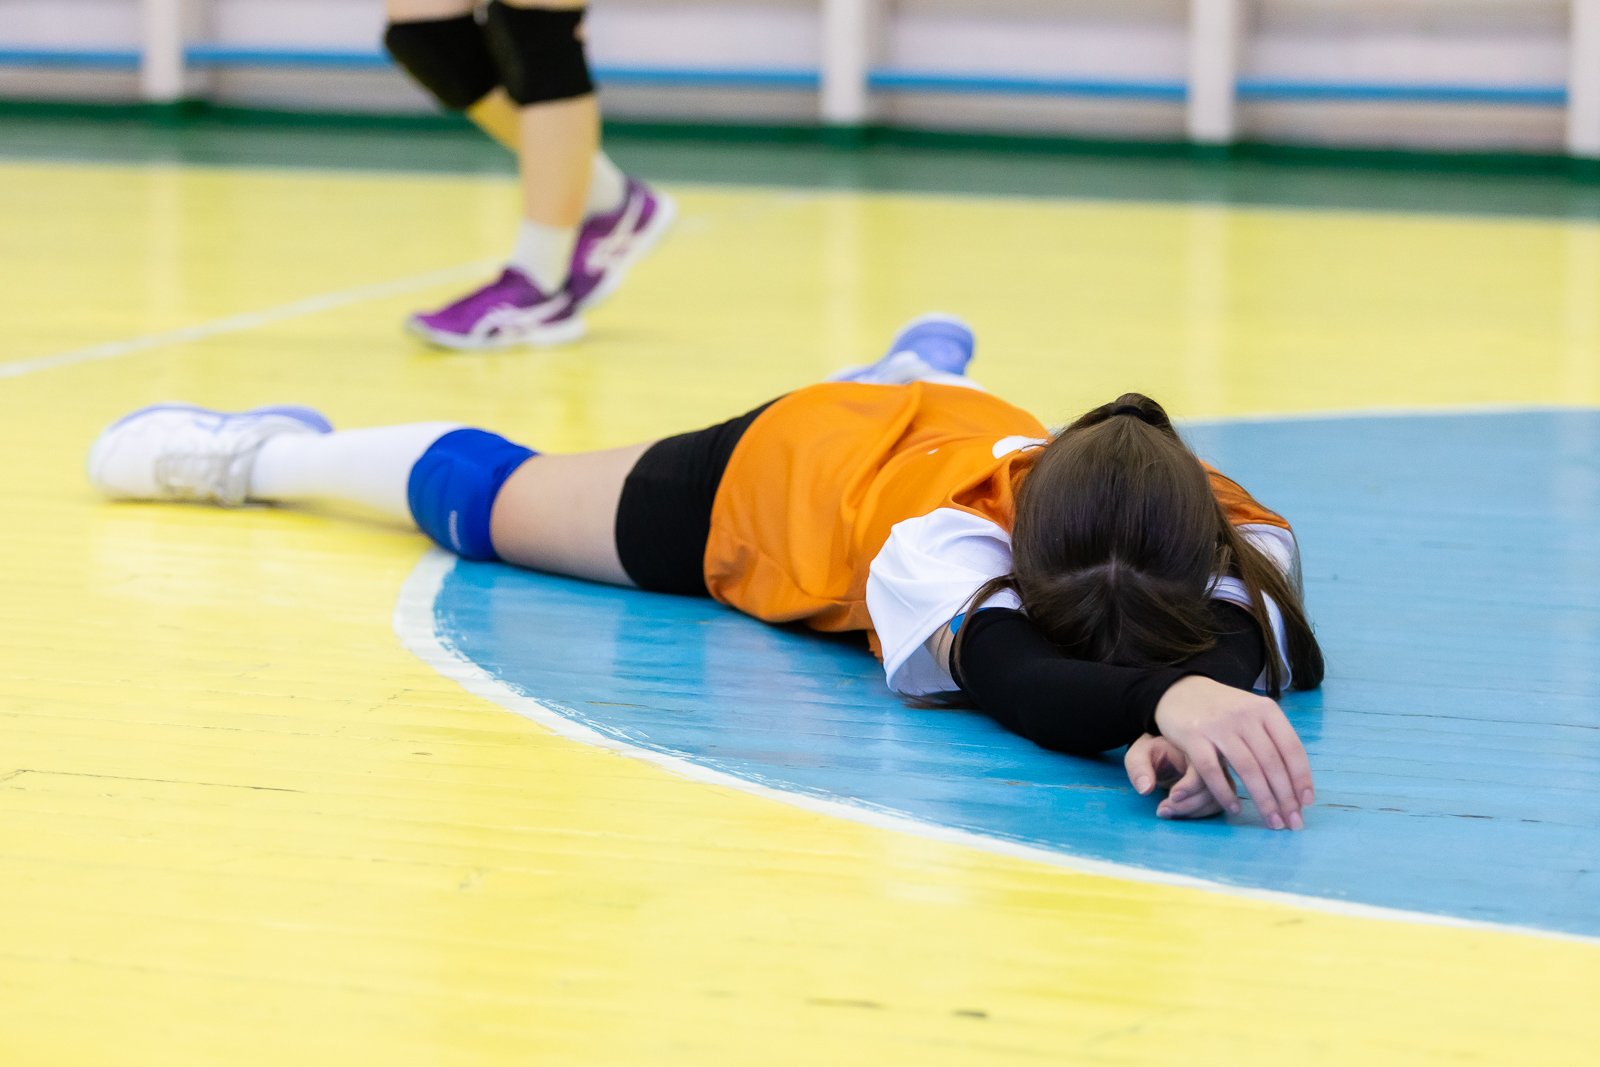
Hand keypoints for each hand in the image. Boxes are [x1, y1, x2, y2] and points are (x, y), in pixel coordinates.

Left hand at [1124, 734, 1227, 819]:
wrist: (1159, 751)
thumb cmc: (1150, 752)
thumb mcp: (1139, 754)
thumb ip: (1139, 769)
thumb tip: (1146, 789)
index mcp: (1193, 747)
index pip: (1202, 769)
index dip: (1189, 787)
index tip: (1171, 797)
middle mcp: (1212, 759)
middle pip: (1212, 788)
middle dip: (1188, 804)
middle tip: (1163, 810)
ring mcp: (1218, 774)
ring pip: (1217, 799)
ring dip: (1193, 812)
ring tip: (1168, 813)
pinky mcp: (1217, 786)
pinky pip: (1217, 804)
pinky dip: (1200, 813)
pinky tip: (1181, 813)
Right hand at [1152, 675, 1313, 830]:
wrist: (1180, 690)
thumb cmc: (1223, 710)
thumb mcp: (1252, 713)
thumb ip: (1272, 738)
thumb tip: (1296, 781)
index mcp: (1265, 710)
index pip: (1292, 748)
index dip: (1302, 778)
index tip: (1306, 803)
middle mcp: (1244, 716)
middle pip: (1272, 763)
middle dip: (1286, 797)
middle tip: (1292, 823)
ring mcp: (1218, 725)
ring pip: (1248, 769)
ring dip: (1264, 801)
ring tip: (1272, 822)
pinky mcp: (1193, 736)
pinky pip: (1212, 771)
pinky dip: (1225, 793)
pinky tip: (1234, 808)